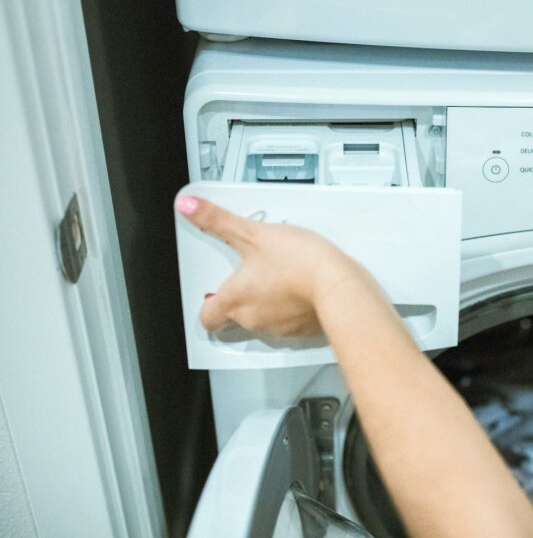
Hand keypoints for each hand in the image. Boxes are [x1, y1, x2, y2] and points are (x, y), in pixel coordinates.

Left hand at [175, 195, 386, 335]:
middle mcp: (252, 319)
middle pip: (236, 315)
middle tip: (256, 272)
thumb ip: (218, 221)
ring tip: (283, 276)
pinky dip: (294, 307)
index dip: (207, 305)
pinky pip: (292, 322)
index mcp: (235, 299)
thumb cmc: (299, 263)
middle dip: (244, 296)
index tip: (212, 293)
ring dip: (270, 301)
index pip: (207, 317)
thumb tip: (189, 207)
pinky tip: (304, 288)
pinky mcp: (304, 330)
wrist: (339, 286)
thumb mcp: (253, 233)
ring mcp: (279, 328)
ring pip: (265, 318)